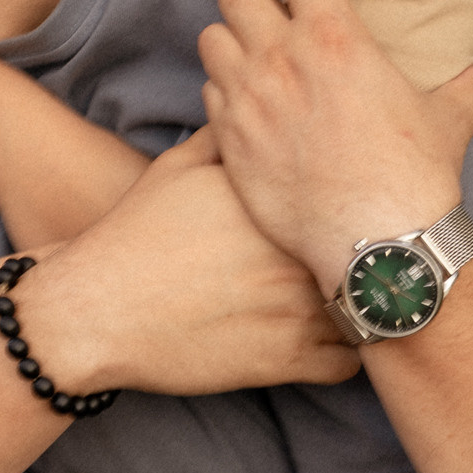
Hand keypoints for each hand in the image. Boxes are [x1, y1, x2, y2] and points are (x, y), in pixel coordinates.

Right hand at [27, 131, 361, 394]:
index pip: (354, 195)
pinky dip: (345, 357)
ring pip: (372, 311)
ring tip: (357, 305)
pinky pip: (350, 364)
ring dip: (366, 310)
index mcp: (281, 201)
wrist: (97, 310)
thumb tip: (255, 108)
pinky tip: (327, 342)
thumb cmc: (136, 235)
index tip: (360, 214)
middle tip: (372, 260)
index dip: (361, 204)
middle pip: (374, 252)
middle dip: (374, 256)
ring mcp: (298, 310)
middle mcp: (299, 251)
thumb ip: (229, 138)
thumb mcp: (178, 168)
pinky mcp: (289, 362)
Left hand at [198, 0, 472, 292]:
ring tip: (254, 66)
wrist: (378, 243)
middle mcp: (282, 58)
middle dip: (253, 2)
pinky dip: (223, 94)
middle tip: (274, 26)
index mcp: (334, 36)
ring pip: (210, 39)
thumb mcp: (450, 119)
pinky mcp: (229, 139)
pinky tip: (248, 111)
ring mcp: (249, 98)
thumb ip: (461, 85)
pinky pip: (207, 93)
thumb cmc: (418, 178)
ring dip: (230, 46)